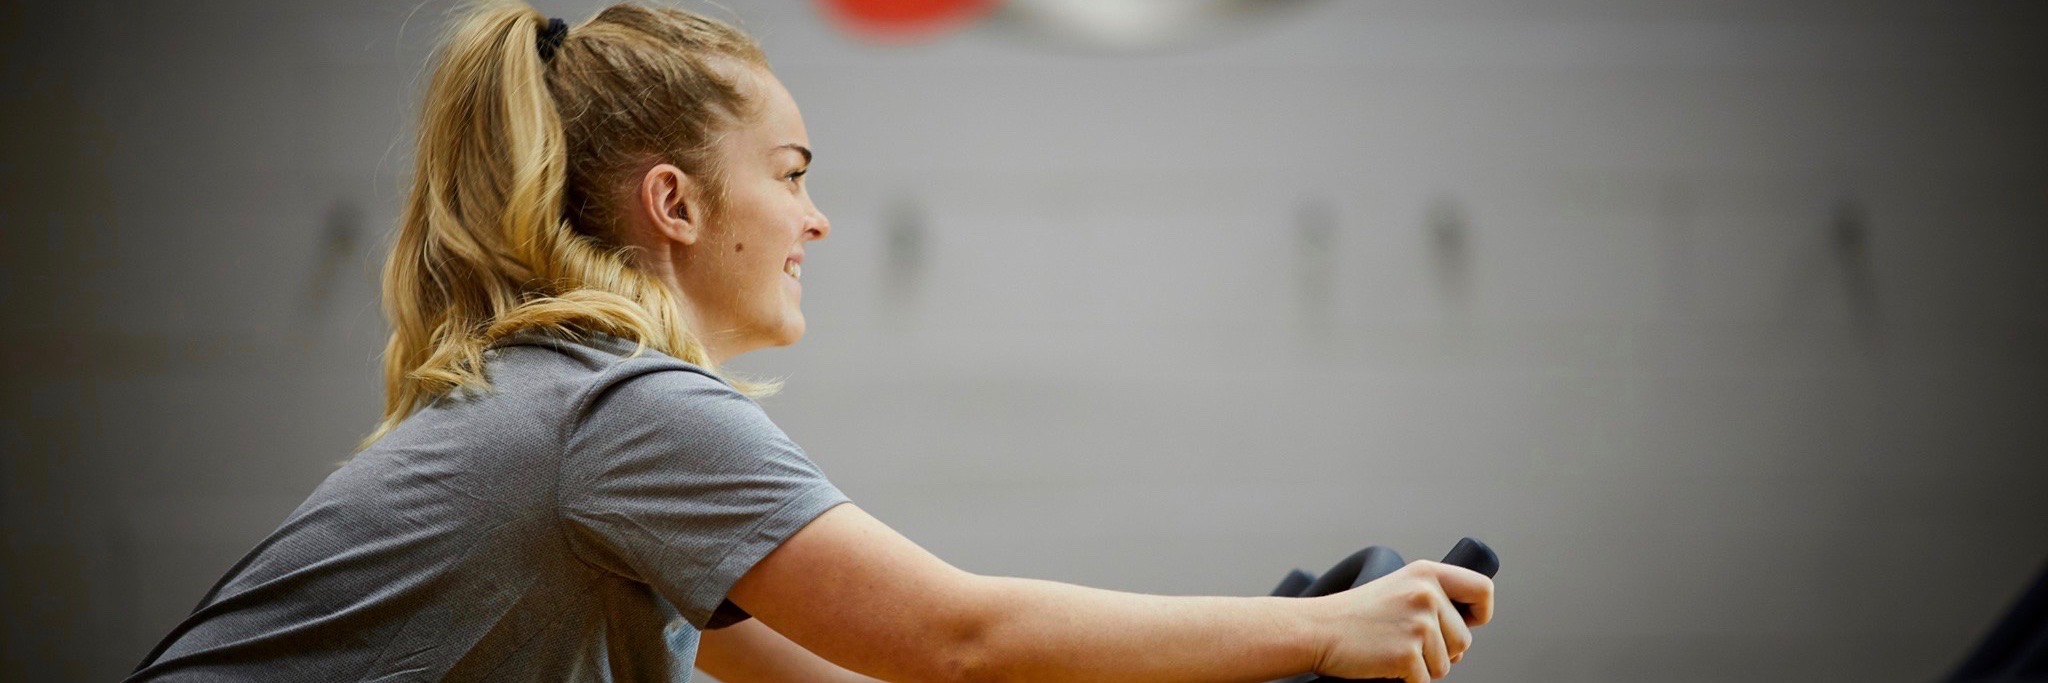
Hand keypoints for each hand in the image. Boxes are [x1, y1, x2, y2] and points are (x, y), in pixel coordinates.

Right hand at [1305, 560, 1494, 681]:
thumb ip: (1431, 601)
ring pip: (1446, 665)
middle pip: (1464, 640)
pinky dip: (1406, 681)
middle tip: (1403, 641)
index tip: (1467, 623)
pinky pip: (1424, 682)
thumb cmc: (1354, 615)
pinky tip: (1383, 663)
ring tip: (1389, 649)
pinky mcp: (1408, 654)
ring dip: (1421, 667)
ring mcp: (1418, 624)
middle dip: (1440, 650)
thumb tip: (1463, 638)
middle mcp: (1427, 594)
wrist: (1316, 630)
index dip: (1480, 613)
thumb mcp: (1397, 590)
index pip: (1482, 590)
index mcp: (1427, 574)